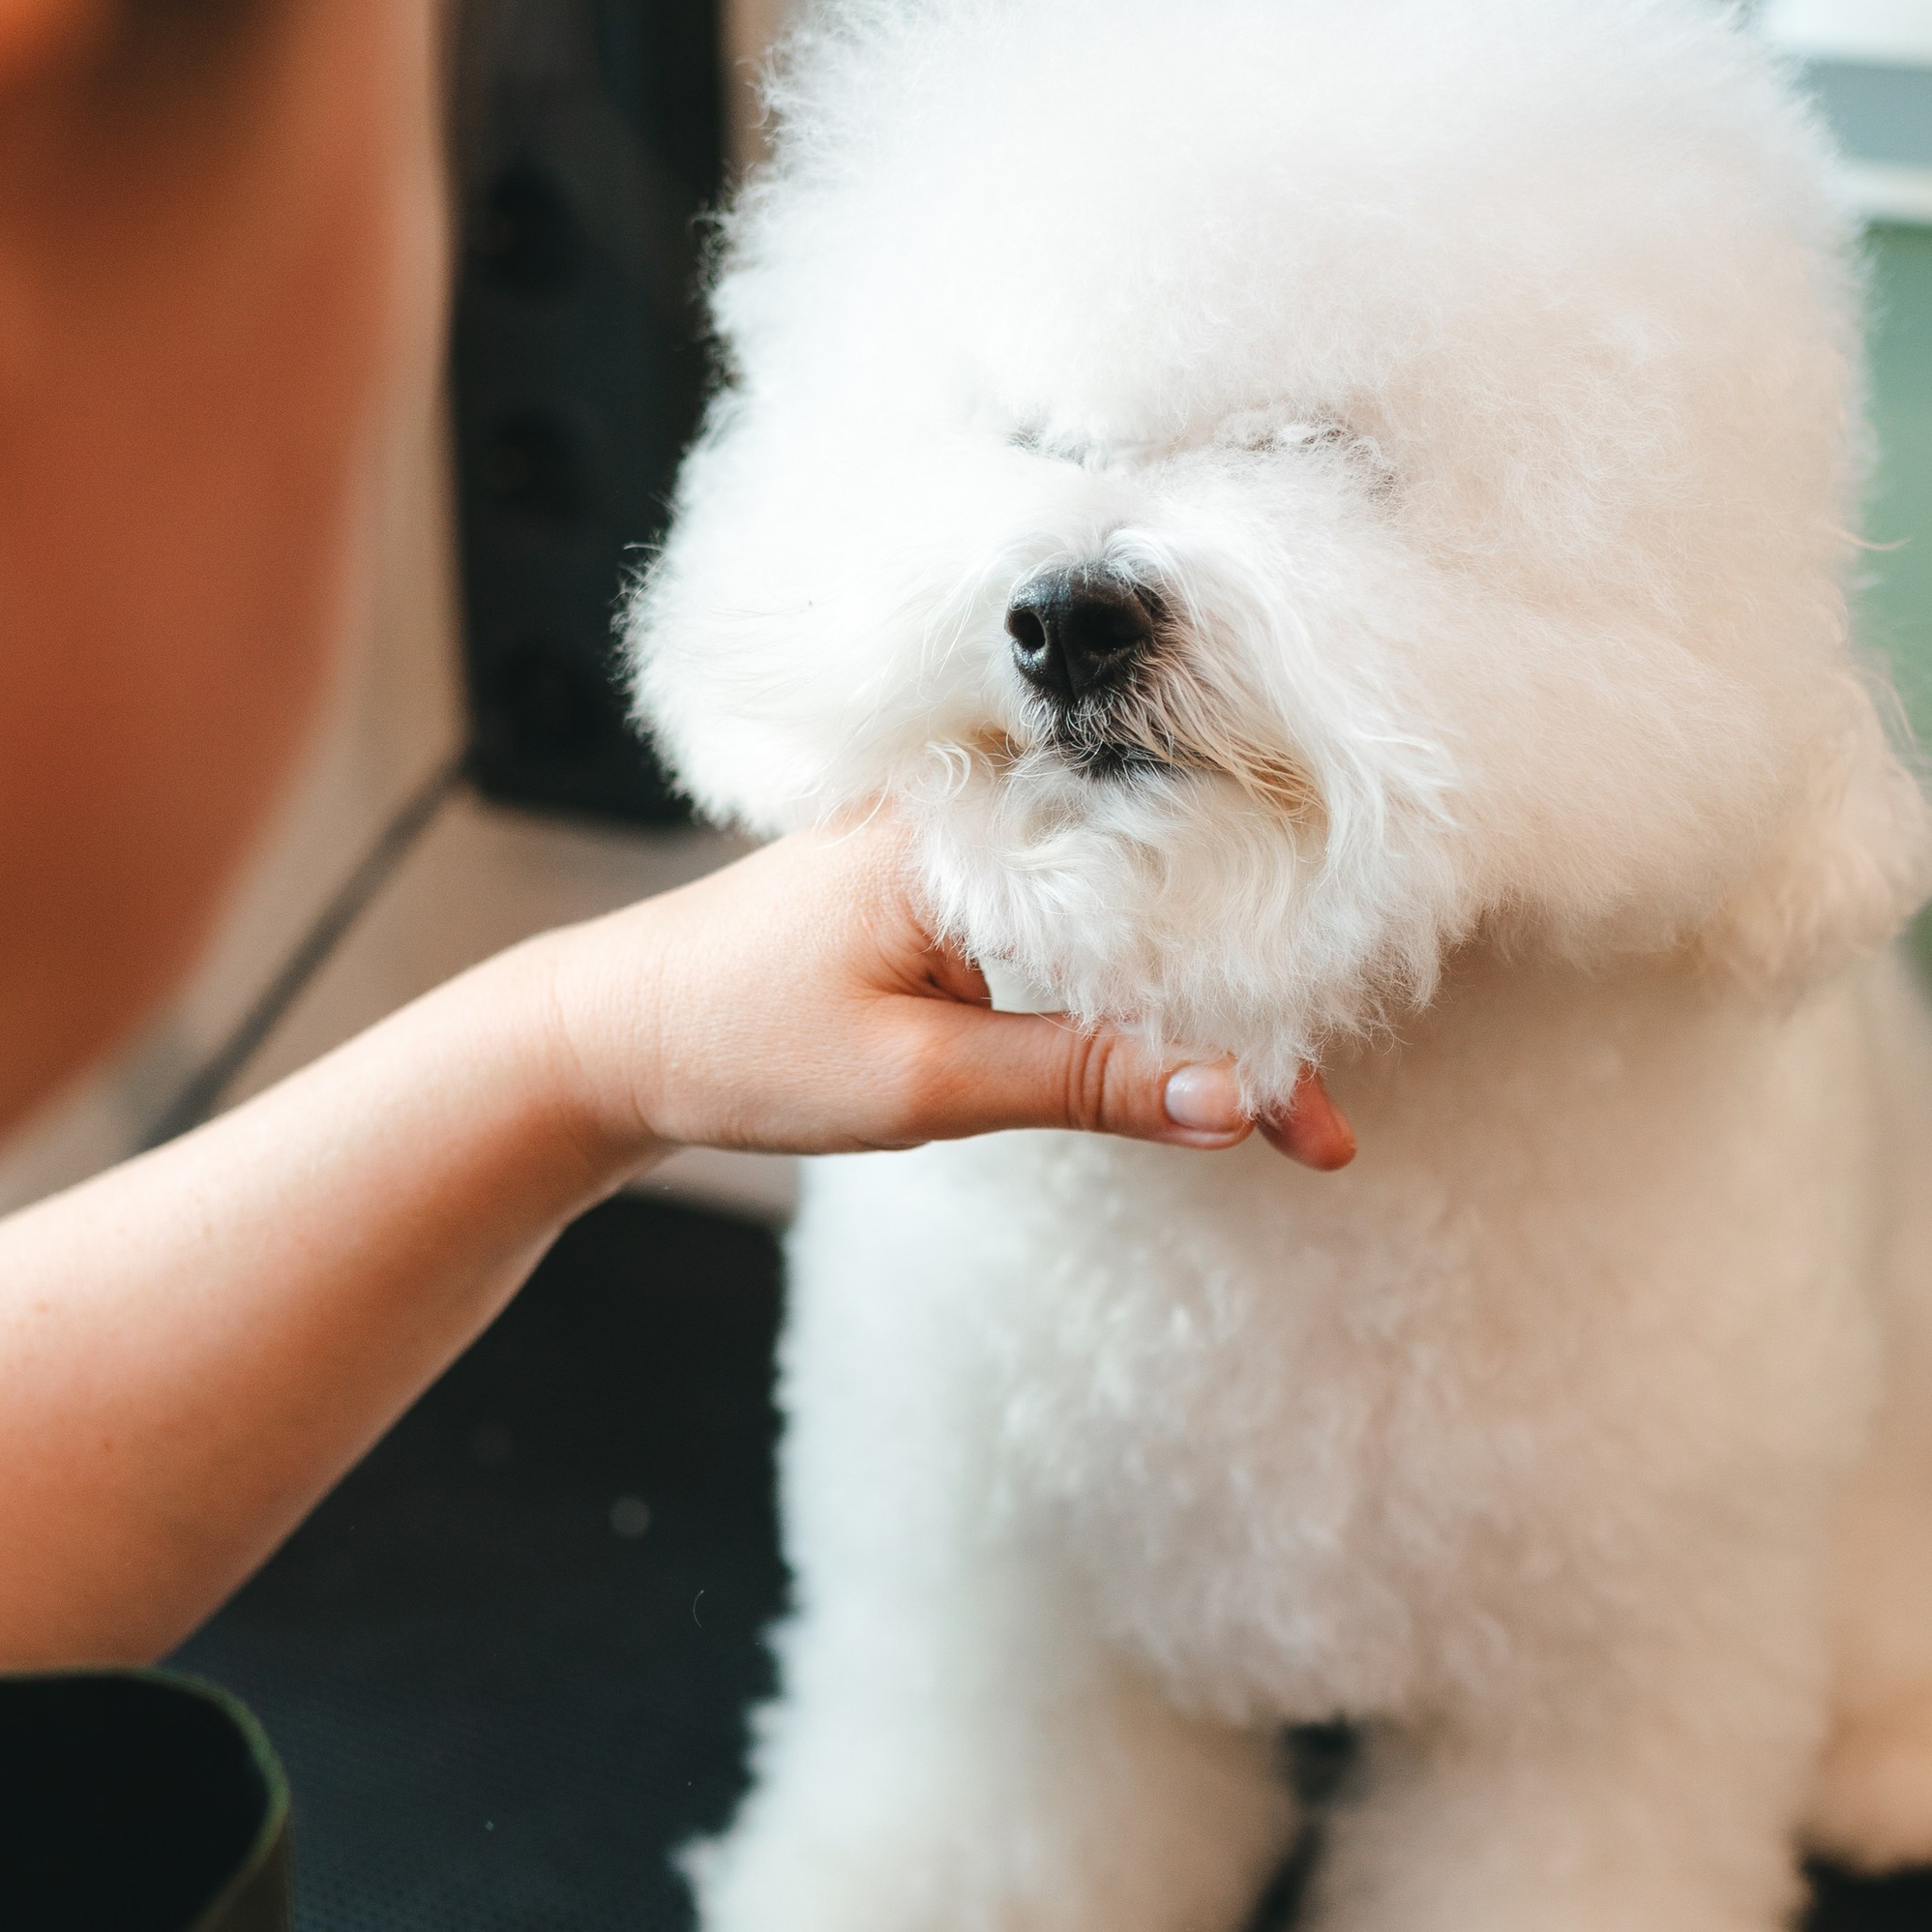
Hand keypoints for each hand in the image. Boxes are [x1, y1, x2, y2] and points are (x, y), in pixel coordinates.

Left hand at [554, 816, 1355, 1171]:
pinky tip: (1181, 1046)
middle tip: (1317, 1130)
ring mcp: (965, 830)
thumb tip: (1231, 1100)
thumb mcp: (921, 1081)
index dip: (1254, 1010)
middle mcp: (978, 801)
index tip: (1315, 1119)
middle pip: (1163, 895)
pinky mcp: (951, 868)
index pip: (1164, 899)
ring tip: (1282, 1102)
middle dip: (1250, 1011)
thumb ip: (1084, 1080)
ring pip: (1125, 908)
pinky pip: (1075, 913)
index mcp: (972, 826)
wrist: (613, 1030)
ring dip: (1195, 1003)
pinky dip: (1128, 985)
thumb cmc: (739, 1045)